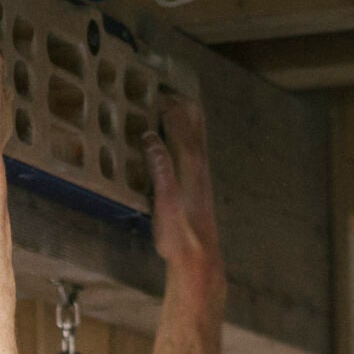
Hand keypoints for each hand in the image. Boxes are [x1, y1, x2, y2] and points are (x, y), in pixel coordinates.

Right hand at [147, 94, 219, 280]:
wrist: (199, 260)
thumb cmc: (178, 234)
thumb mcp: (165, 201)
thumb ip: (160, 167)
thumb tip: (150, 136)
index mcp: (191, 168)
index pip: (182, 131)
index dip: (172, 112)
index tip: (159, 96)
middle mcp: (200, 169)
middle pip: (197, 131)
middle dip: (186, 110)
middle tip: (172, 93)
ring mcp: (202, 180)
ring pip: (199, 142)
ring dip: (189, 123)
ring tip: (180, 109)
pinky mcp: (201, 190)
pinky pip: (197, 154)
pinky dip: (190, 140)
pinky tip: (183, 146)